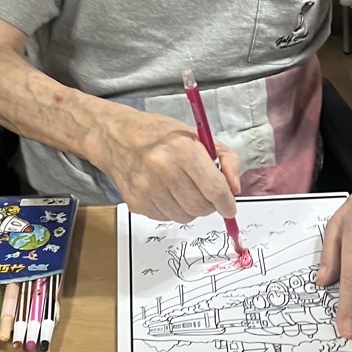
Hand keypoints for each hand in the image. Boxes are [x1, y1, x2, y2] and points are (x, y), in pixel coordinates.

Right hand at [93, 107, 240, 221]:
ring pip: (185, 217)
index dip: (227, 203)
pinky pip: (166, 218)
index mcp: (183, 150)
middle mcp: (164, 170)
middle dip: (210, 205)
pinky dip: (172, 210)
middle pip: (201, 207)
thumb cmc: (159, 134)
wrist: (116, 137)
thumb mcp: (198, 135)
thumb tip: (234, 188)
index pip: (215, 189)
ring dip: (191, 208)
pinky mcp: (136, 202)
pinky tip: (166, 192)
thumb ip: (226, 159)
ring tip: (183, 189)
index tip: (229, 207)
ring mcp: (148, 189)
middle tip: (206, 194)